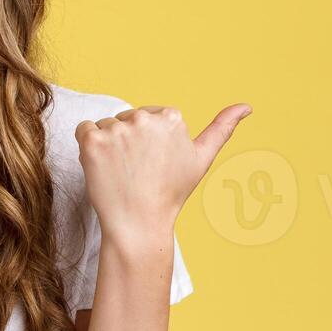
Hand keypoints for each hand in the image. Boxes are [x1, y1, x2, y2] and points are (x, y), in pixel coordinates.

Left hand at [75, 102, 251, 249]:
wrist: (139, 224)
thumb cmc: (171, 193)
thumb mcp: (202, 159)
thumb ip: (223, 128)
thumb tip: (248, 106)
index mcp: (172, 117)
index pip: (150, 116)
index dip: (149, 142)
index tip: (154, 164)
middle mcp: (145, 118)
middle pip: (127, 119)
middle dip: (129, 141)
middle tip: (138, 171)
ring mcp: (118, 129)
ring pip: (106, 126)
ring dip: (108, 146)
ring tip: (122, 173)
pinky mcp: (93, 141)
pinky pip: (83, 129)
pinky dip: (88, 147)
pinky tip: (102, 167)